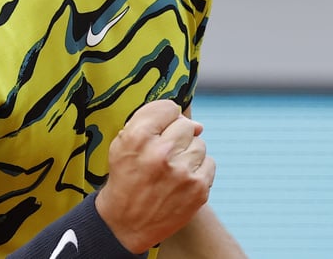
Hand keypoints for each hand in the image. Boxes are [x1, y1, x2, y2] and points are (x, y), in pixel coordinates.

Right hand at [94, 100, 215, 252]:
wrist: (125, 224)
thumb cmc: (126, 178)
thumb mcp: (123, 144)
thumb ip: (152, 121)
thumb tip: (197, 124)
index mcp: (138, 137)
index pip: (169, 108)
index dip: (164, 118)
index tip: (159, 131)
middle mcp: (160, 153)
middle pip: (186, 125)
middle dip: (176, 137)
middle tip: (163, 155)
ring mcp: (182, 172)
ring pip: (200, 144)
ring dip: (188, 154)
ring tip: (172, 169)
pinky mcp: (197, 189)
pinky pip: (209, 163)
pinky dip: (198, 170)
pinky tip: (182, 180)